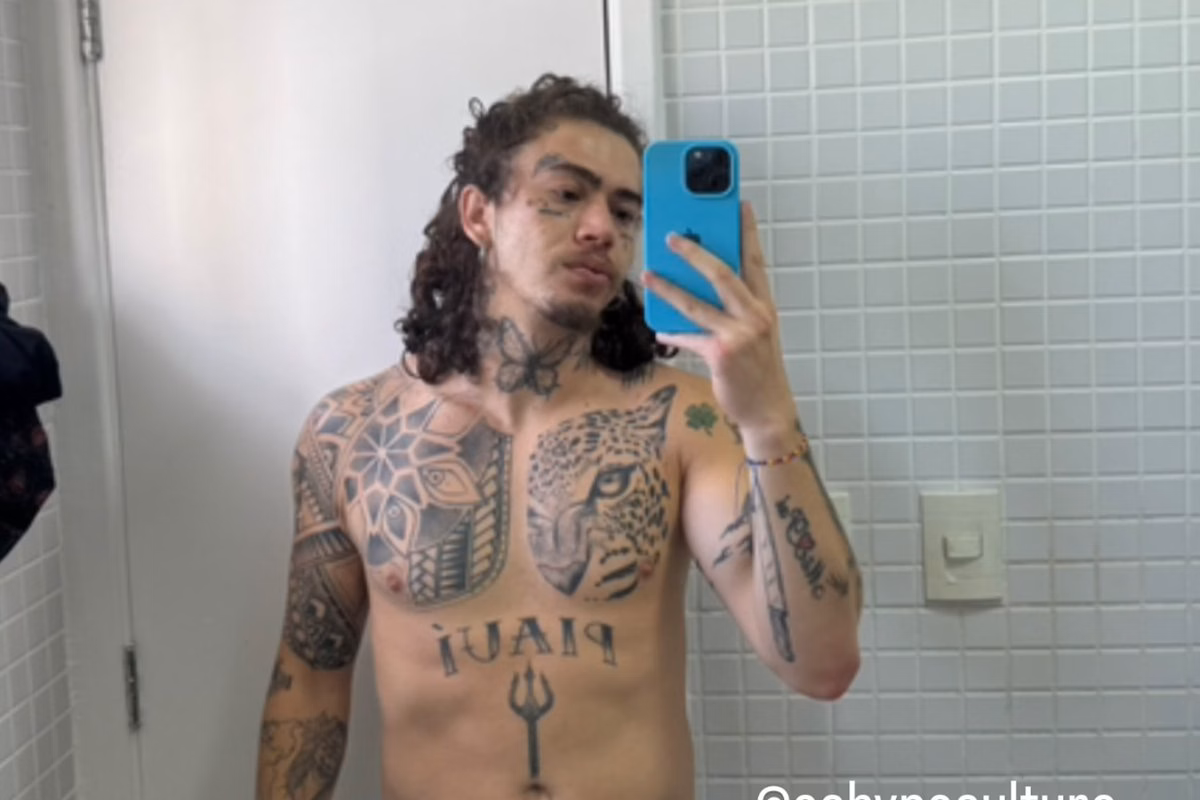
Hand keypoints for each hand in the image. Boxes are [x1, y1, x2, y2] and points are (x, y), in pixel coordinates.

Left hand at [642, 202, 794, 438]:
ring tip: (648, 274)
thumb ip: (735, 309)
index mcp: (764, 306)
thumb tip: (700, 289)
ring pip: (696, 303)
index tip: (740, 206)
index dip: (747, 232)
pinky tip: (660, 330)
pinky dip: (673, 333)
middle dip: (694, 252)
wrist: (768, 410)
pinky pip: (689, 336)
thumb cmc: (758, 370)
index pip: (755, 260)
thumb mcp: (754, 334)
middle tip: (671, 236)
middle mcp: (755, 315)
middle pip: (722, 273)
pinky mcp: (721, 354)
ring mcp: (739, 334)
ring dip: (668, 287)